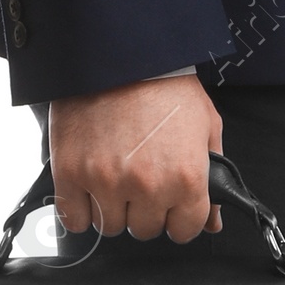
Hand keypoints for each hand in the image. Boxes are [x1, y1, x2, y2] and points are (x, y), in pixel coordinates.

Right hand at [47, 77, 223, 243]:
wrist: (121, 54)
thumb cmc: (165, 86)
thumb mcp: (206, 127)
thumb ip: (214, 178)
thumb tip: (212, 223)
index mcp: (186, 178)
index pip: (185, 231)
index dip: (179, 217)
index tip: (171, 204)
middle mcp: (148, 186)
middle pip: (145, 229)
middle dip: (146, 209)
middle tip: (141, 180)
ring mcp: (106, 182)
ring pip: (110, 226)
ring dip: (114, 208)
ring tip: (115, 177)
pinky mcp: (71, 173)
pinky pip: (74, 219)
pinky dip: (80, 211)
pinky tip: (88, 191)